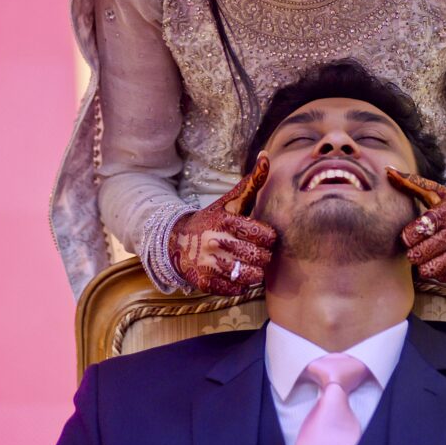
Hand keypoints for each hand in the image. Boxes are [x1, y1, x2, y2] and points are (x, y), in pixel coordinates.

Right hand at [168, 154, 276, 293]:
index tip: (263, 237)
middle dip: (264, 257)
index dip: (268, 238)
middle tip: (259, 253)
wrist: (176, 240)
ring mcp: (209, 263)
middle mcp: (216, 241)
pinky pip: (236, 289)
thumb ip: (252, 182)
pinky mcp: (204, 282)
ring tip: (249, 265)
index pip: (265, 235)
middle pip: (260, 257)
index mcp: (226, 220)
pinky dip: (241, 285)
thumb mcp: (230, 200)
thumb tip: (267, 155)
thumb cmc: (213, 219)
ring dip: (255, 272)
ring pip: (250, 276)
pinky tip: (236, 275)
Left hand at [386, 168, 445, 281]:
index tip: (410, 237)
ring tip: (428, 259)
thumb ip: (412, 183)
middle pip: (420, 254)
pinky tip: (443, 264)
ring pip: (433, 269)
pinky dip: (443, 273)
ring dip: (426, 266)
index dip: (407, 238)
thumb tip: (388, 171)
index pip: (414, 233)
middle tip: (416, 251)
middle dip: (414, 255)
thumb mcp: (438, 192)